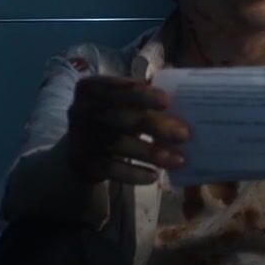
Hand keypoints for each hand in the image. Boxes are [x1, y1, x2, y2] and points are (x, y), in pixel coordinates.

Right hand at [62, 76, 189, 184]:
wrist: (80, 151)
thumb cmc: (111, 120)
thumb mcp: (120, 103)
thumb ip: (142, 98)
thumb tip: (184, 98)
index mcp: (90, 88)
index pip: (118, 88)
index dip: (142, 95)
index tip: (168, 102)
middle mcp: (80, 110)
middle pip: (122, 117)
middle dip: (156, 126)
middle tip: (185, 135)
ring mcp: (80, 137)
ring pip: (120, 145)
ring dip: (152, 153)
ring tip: (179, 160)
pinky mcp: (83, 163)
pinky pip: (111, 168)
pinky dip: (134, 173)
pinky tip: (154, 176)